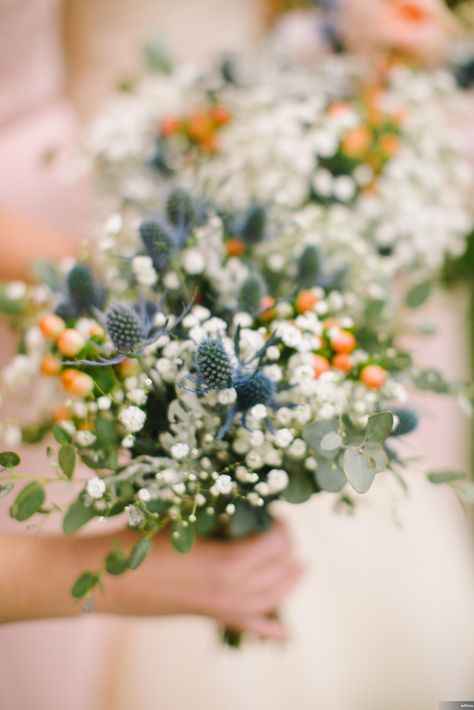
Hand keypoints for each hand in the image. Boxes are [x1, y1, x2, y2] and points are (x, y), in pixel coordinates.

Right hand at [0, 522, 301, 638]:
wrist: (107, 579)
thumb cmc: (141, 539)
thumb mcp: (182, 515)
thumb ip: (216, 510)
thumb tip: (243, 498)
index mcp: (229, 563)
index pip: (276, 543)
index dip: (279, 524)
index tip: (270, 509)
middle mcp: (232, 591)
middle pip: (280, 569)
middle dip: (286, 547)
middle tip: (277, 527)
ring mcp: (222, 607)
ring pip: (272, 598)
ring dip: (289, 580)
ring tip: (300, 567)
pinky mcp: (210, 615)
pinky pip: (249, 627)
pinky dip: (270, 630)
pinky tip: (287, 635)